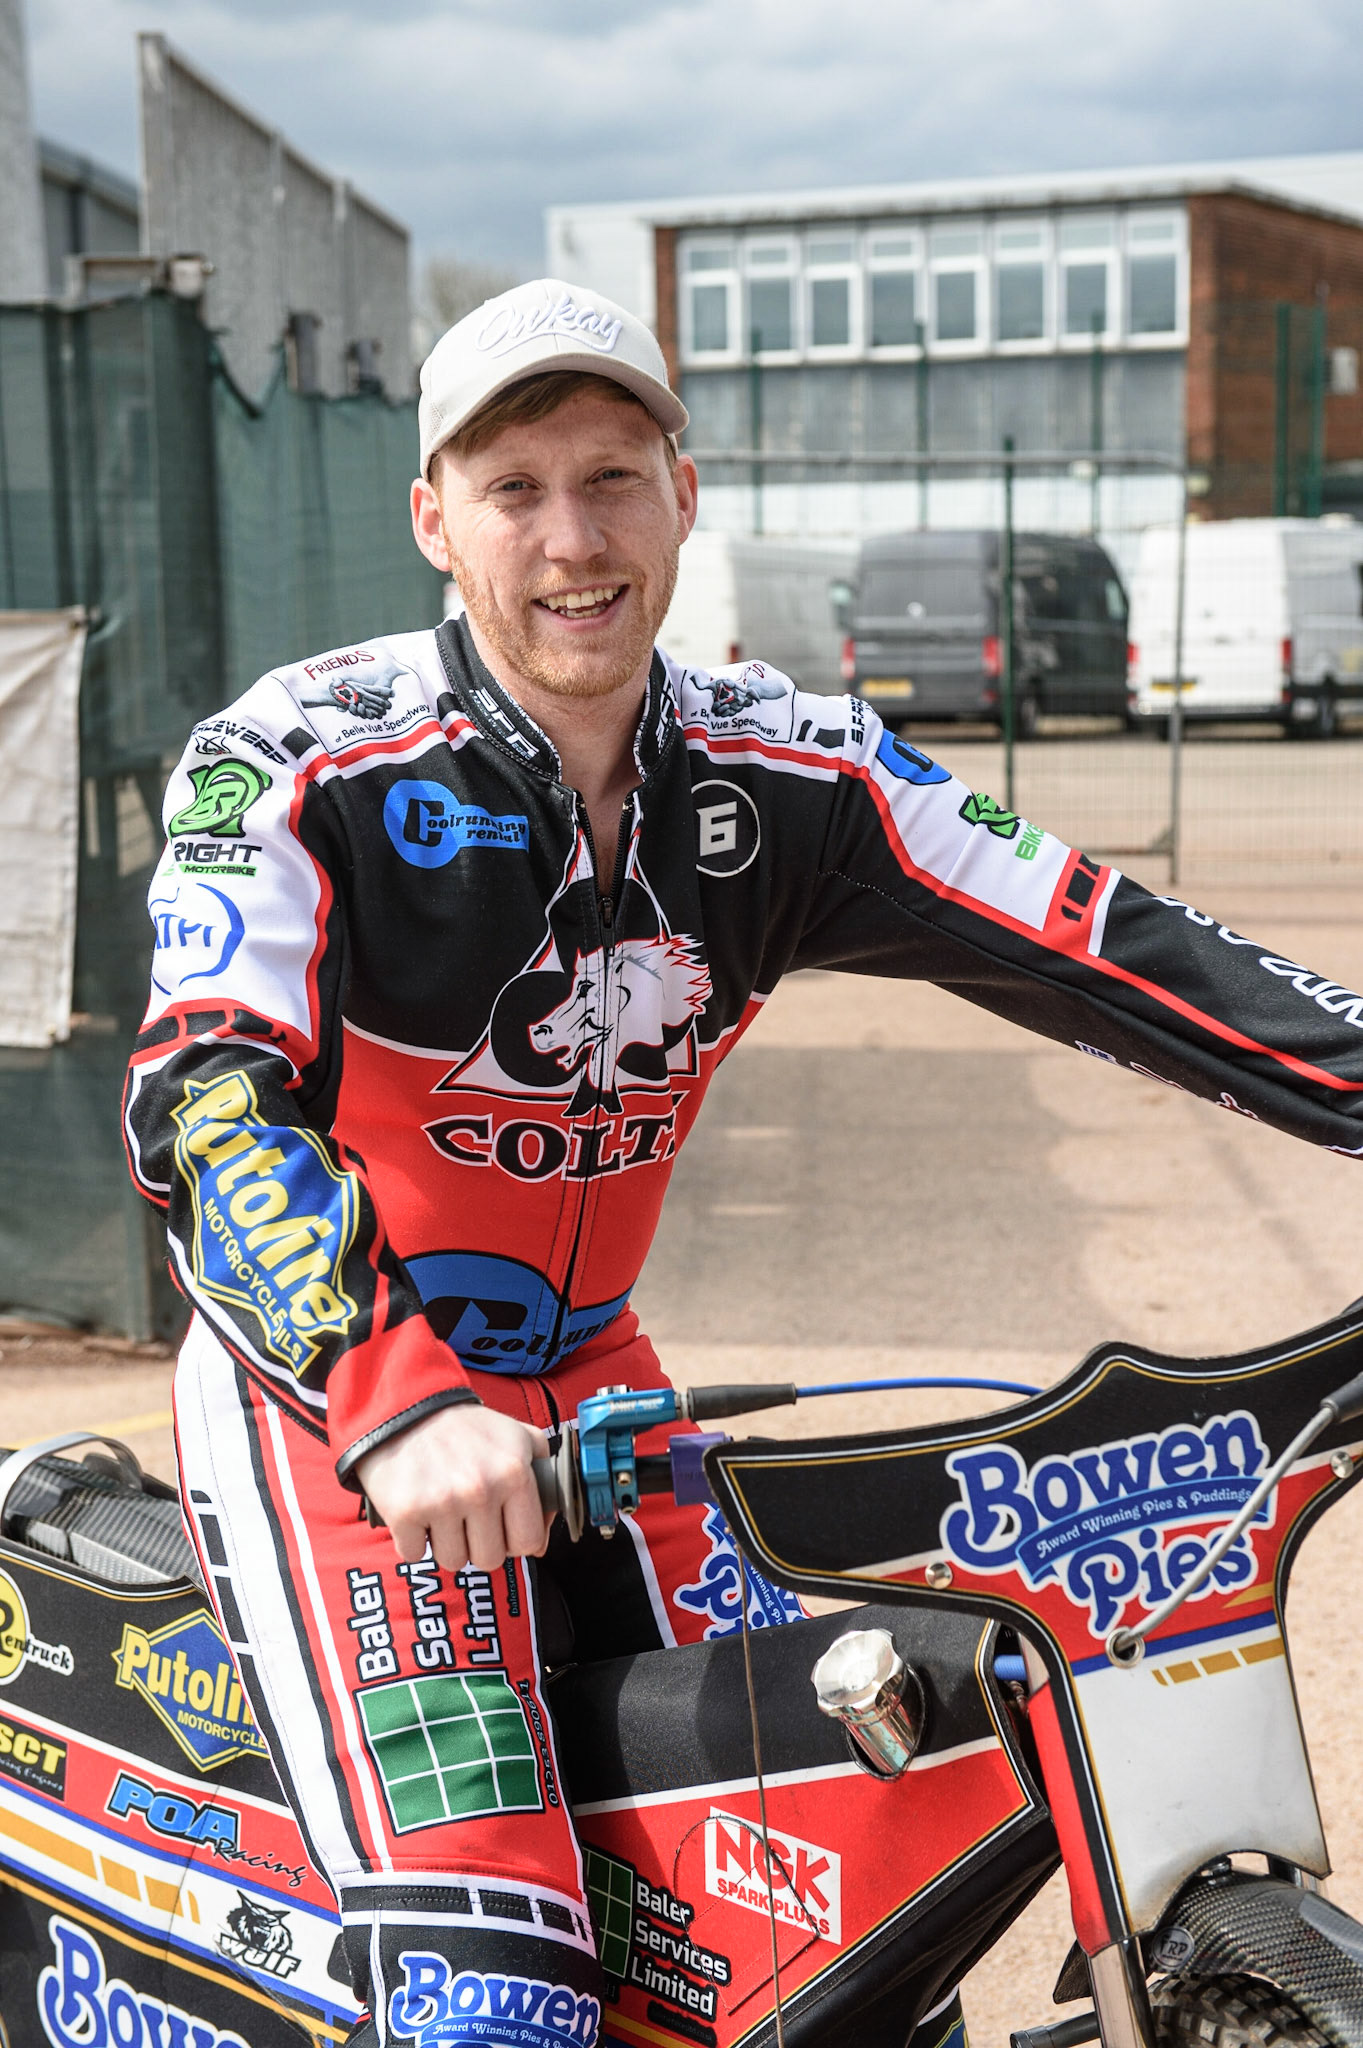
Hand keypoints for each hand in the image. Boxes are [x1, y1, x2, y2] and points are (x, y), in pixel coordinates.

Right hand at [355, 1405, 551, 1572]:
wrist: (409, 1406)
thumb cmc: (467, 1428)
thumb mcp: (518, 1437)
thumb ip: (544, 1481)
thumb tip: (542, 1542)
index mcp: (513, 1472)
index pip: (528, 1542)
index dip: (515, 1539)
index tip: (502, 1528)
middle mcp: (480, 1489)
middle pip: (490, 1559)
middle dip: (480, 1544)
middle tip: (468, 1517)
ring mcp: (441, 1503)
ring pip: (453, 1561)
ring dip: (446, 1543)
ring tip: (442, 1511)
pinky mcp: (405, 1512)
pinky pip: (415, 1554)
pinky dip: (413, 1539)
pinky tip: (418, 1512)